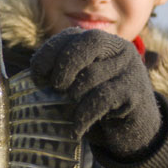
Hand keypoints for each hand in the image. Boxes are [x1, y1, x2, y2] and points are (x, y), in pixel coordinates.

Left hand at [31, 28, 161, 158]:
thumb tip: (31, 80)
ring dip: (73, 97)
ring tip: (69, 112)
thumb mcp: (79, 86)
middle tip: (56, 88)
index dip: (50, 52)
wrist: (136, 131)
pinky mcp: (135, 92)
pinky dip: (83, 115)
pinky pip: (102, 99)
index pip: (71, 36)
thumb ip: (62, 76)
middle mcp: (118, 49)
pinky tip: (76, 129)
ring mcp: (130, 69)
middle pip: (89, 42)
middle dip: (65, 65)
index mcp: (100, 43)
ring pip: (92, 75)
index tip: (37, 75)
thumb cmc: (99, 107)